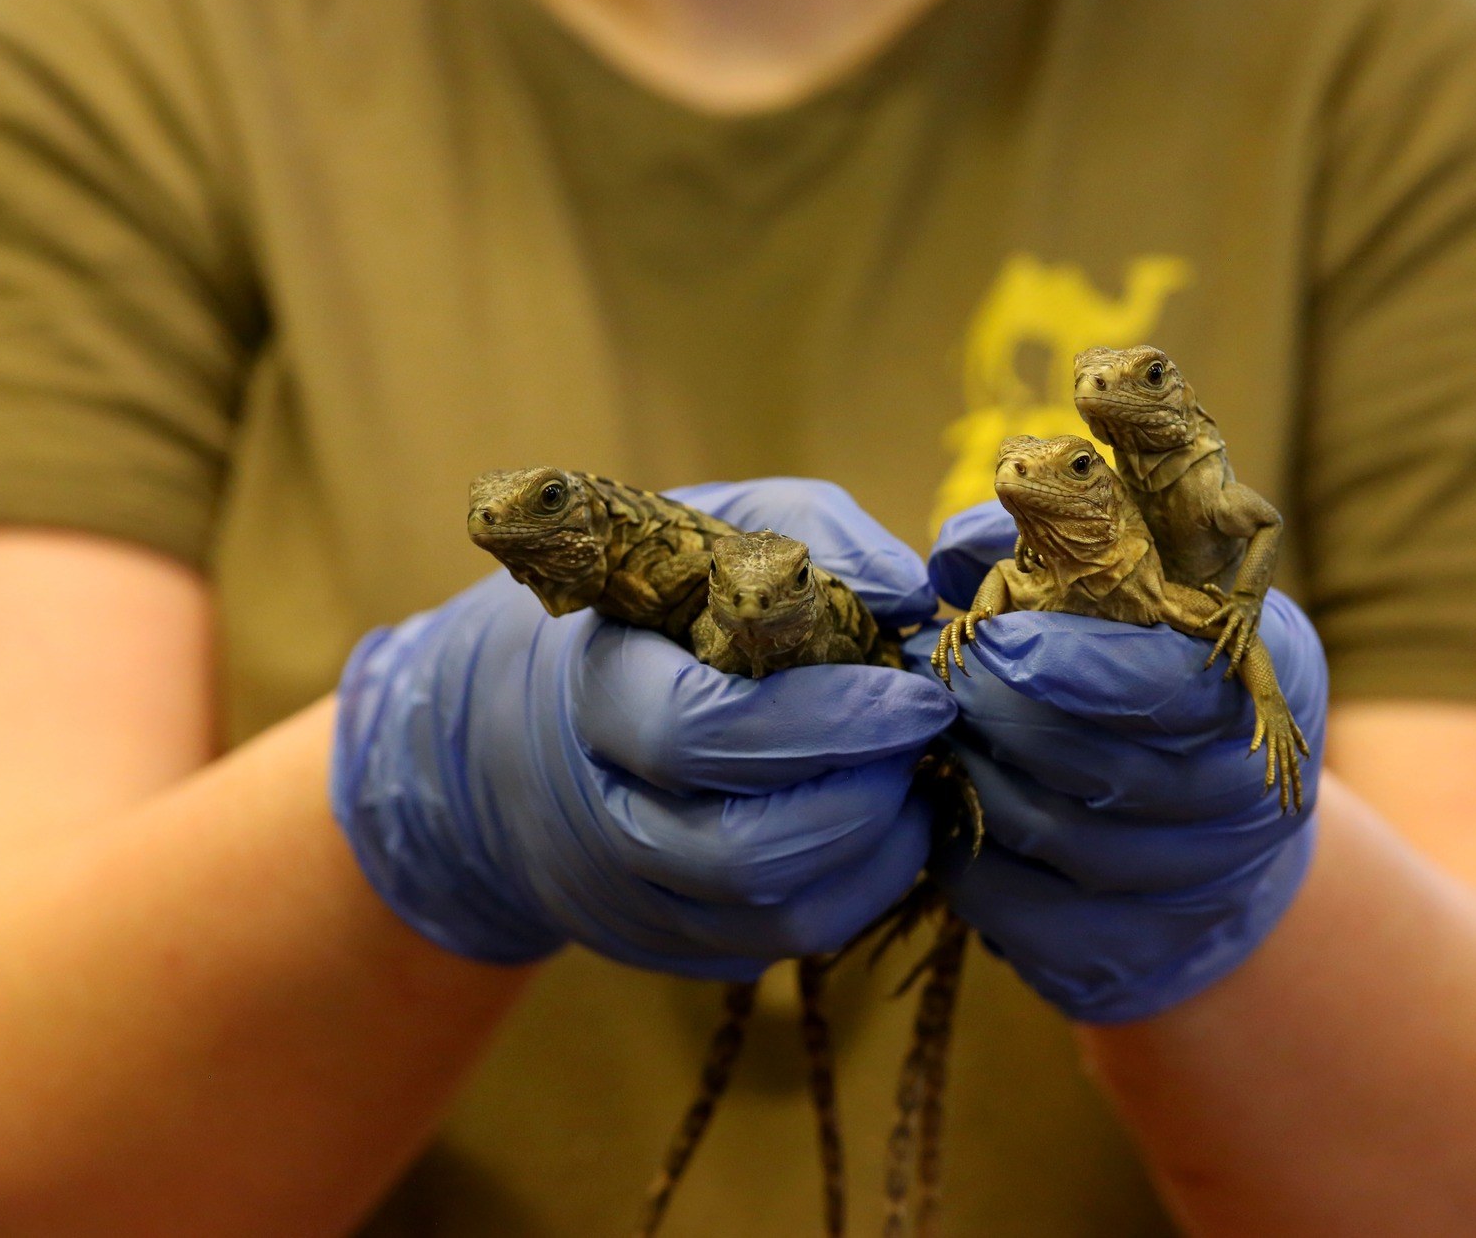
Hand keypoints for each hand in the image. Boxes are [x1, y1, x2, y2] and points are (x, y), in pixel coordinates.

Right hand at [332, 479, 953, 979]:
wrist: (551, 715)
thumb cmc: (663, 608)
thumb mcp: (720, 533)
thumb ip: (814, 537)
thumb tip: (906, 593)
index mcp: (600, 694)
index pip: (697, 733)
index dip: (822, 720)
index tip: (915, 691)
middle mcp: (605, 813)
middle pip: (742, 851)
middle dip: (861, 796)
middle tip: (924, 735)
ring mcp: (636, 894)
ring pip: (774, 917)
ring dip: (875, 848)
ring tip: (914, 774)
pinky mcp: (675, 943)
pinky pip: (786, 943)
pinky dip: (861, 888)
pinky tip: (886, 820)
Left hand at [914, 502, 1326, 1023]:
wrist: (1223, 844)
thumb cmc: (1168, 685)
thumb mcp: (1157, 601)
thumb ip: (1062, 560)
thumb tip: (957, 554)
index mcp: (1262, 691)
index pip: (1162, 682)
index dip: (1063, 660)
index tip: (985, 633)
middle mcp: (1241, 802)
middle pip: (1094, 764)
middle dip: (992, 711)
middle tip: (933, 672)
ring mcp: (1187, 888)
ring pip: (1046, 834)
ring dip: (966, 773)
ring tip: (931, 724)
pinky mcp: (1123, 952)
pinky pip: (1015, 907)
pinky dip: (961, 850)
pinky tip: (942, 799)